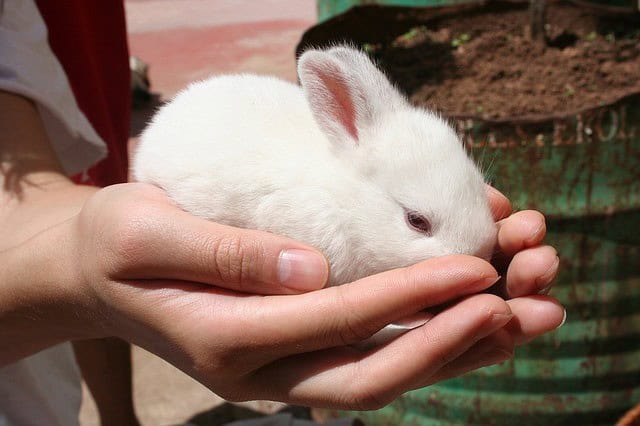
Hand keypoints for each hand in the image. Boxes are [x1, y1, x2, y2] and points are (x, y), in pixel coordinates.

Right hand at [49, 183, 559, 408]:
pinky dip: (421, 341)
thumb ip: (225, 253)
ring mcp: (275, 371)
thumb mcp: (148, 231)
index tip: (476, 267)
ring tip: (519, 321)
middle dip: (450, 344)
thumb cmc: (116, 245)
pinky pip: (365, 358)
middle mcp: (257, 370)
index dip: (410, 295)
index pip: (335, 319)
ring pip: (376, 375)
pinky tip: (465, 321)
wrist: (94, 276)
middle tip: (521, 310)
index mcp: (223, 338)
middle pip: (369, 373)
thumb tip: (312, 266)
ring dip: (449, 353)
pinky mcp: (288, 355)